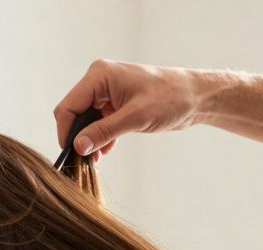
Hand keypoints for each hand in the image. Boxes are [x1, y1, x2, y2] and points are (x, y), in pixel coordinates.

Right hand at [54, 60, 214, 158]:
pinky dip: (99, 137)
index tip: (70, 154)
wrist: (196, 97)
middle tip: (83, 160)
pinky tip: (105, 151)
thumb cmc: (171, 98)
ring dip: (88, 139)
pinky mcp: (115, 103)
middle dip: (77, 137)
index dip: (66, 132)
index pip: (69, 106)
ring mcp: (106, 92)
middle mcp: (99, 81)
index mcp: (99, 75)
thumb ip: (104, 131)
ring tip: (95, 159)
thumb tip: (78, 146)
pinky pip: (97, 122)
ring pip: (84, 120)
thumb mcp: (135, 117)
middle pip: (74, 113)